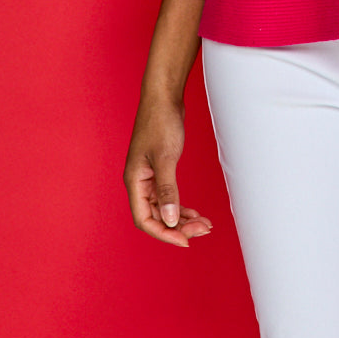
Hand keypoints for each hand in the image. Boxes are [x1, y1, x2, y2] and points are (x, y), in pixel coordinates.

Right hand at [124, 96, 212, 248]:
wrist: (163, 96)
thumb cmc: (160, 122)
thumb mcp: (165, 158)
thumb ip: (167, 190)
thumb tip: (170, 220)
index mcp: (135, 181)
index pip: (144, 220)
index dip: (164, 233)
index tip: (186, 241)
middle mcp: (139, 182)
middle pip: (156, 216)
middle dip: (178, 226)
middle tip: (203, 230)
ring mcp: (149, 176)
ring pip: (164, 207)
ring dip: (182, 218)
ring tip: (204, 224)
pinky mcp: (160, 169)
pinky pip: (168, 196)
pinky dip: (181, 205)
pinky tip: (195, 212)